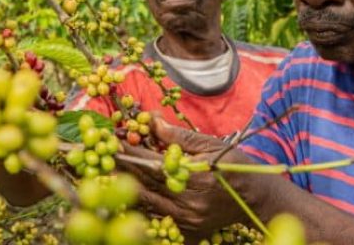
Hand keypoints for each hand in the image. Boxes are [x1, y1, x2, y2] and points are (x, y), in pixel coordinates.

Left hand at [116, 115, 253, 240]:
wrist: (257, 197)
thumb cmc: (235, 165)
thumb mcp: (210, 144)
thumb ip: (178, 137)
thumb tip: (152, 121)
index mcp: (195, 176)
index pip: (153, 162)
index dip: (130, 151)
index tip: (111, 142)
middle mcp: (189, 202)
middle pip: (145, 185)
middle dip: (121, 170)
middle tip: (96, 159)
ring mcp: (188, 221)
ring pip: (146, 206)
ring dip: (124, 191)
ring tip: (103, 178)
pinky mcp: (189, 233)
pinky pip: (157, 222)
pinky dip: (141, 211)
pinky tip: (125, 201)